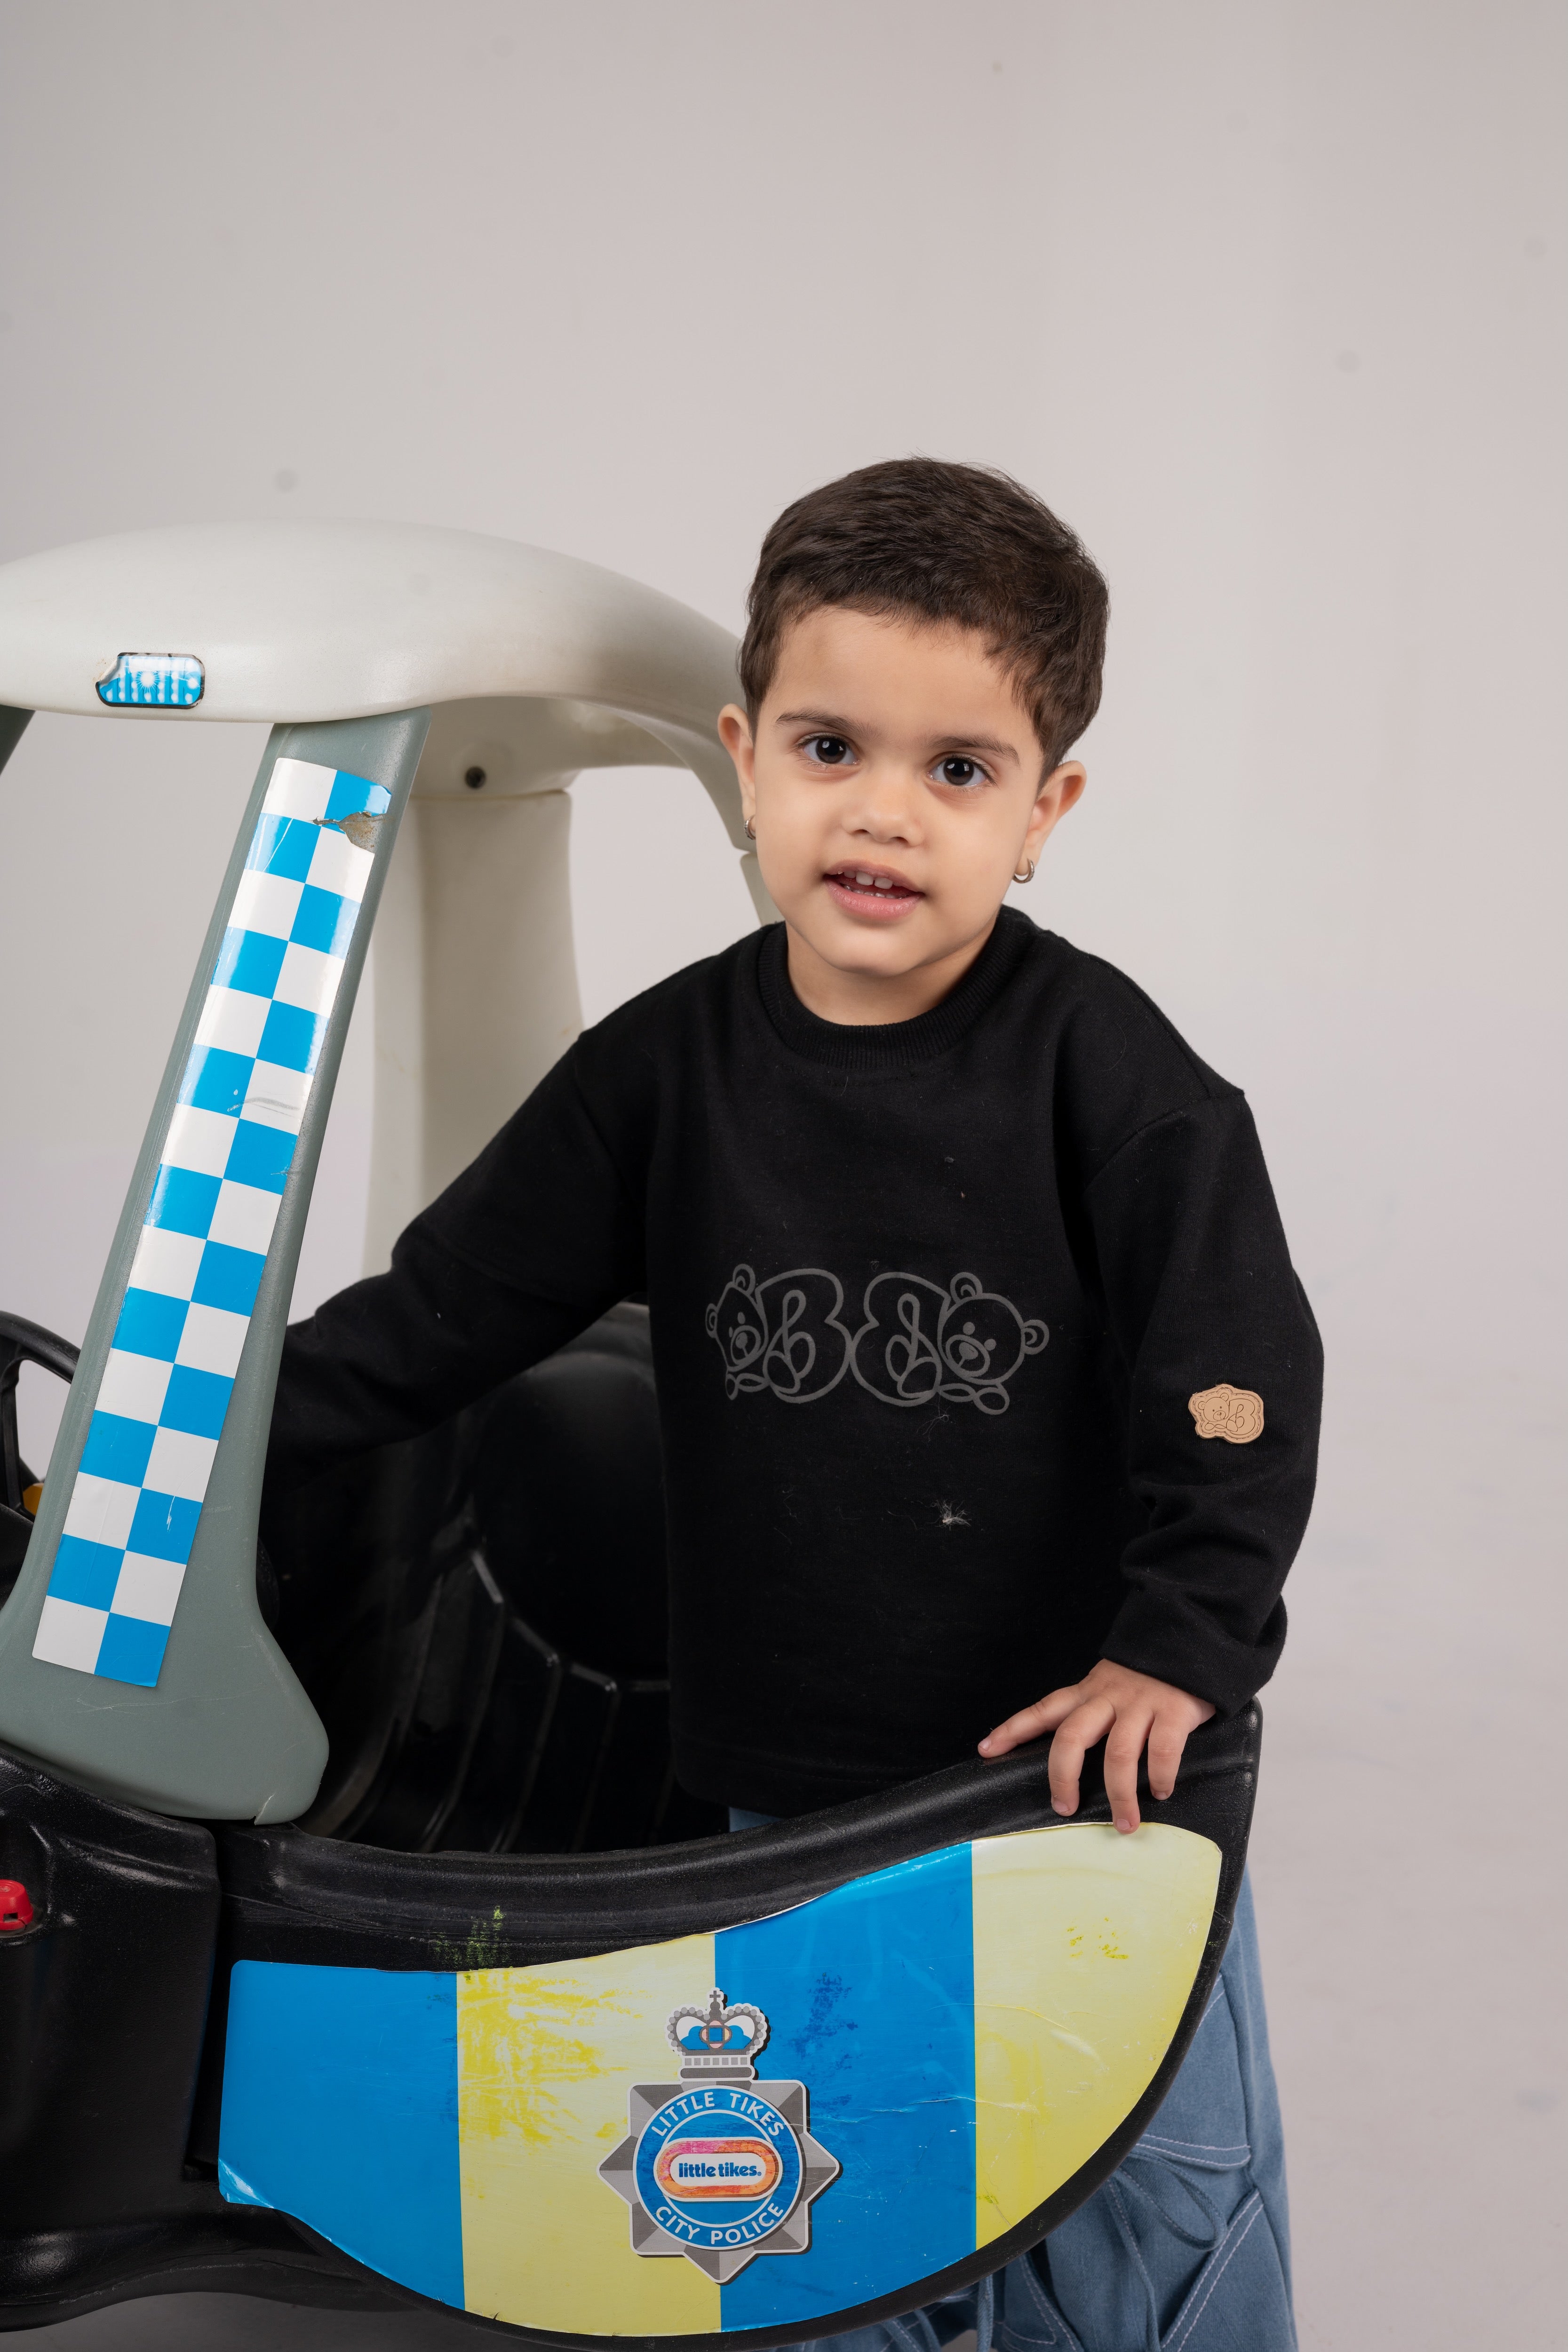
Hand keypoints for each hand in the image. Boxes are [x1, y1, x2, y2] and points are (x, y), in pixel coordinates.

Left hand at [977, 1660, 1214, 1834]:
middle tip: (1063, 1808)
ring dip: (1120, 1795)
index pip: (1043, 1709)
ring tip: (1124, 1823)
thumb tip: (1072, 1757)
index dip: (1012, 1729)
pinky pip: (1163, 1751)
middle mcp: (1109, 1696)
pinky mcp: (1174, 1711)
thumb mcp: (1109, 1684)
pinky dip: (1160, 1777)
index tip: (985, 1749)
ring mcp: (1141, 1703)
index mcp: (1089, 1691)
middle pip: (1072, 1736)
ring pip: (1118, 1754)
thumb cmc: (1148, 1674)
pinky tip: (1160, 1791)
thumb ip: (1092, 1712)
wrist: (1191, 1640)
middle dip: (1063, 1776)